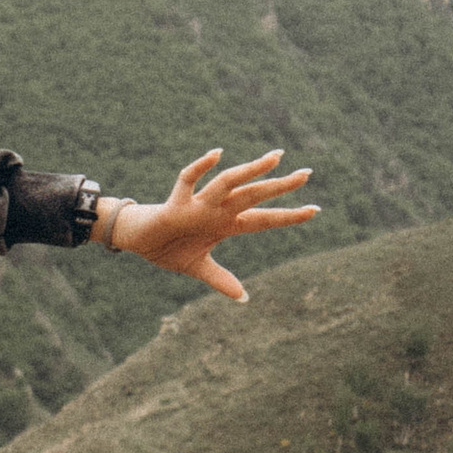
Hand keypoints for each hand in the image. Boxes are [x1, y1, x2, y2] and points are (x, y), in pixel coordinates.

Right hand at [108, 149, 319, 301]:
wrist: (137, 240)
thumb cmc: (167, 248)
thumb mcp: (197, 267)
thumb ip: (221, 279)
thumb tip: (244, 298)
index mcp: (226, 225)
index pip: (263, 219)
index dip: (288, 216)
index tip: (316, 210)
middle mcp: (217, 211)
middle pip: (254, 195)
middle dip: (280, 185)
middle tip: (307, 173)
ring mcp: (199, 205)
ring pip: (229, 183)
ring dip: (252, 171)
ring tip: (275, 158)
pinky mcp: (176, 204)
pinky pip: (189, 181)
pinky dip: (201, 167)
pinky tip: (217, 154)